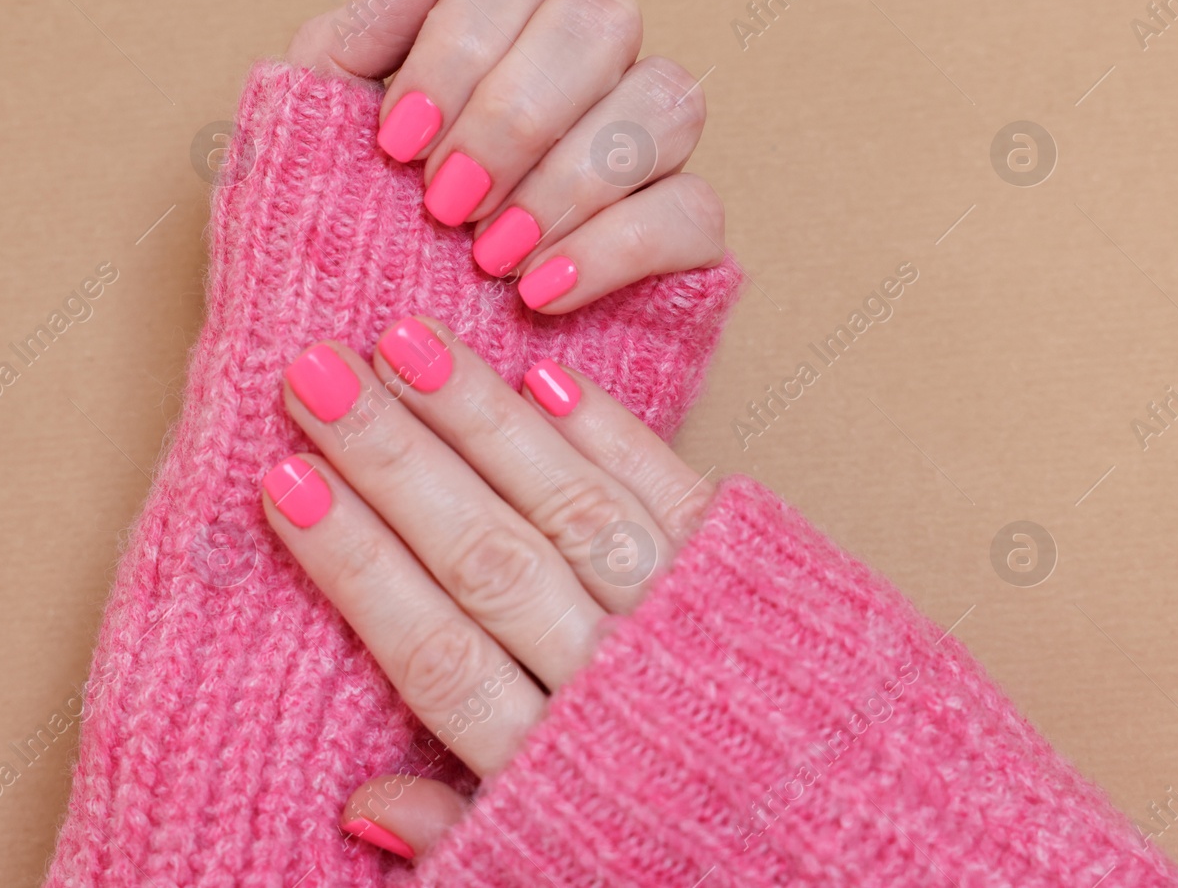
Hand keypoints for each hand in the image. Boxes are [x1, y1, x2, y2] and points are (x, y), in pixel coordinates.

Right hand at [258, 317, 717, 859]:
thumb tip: (359, 806)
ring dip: (483, 420)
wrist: (892, 851)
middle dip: (394, 462)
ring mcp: (695, 621)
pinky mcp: (762, 577)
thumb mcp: (567, 870)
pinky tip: (543, 370)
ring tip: (406, 342)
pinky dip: (610, 431)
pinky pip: (675, 493)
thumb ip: (465, 834)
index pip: (434, 654)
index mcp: (560, 770)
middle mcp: (622, 686)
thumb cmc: (702, 854)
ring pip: (570, 508)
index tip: (285, 480)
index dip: (356, 567)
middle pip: (488, 560)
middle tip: (317, 372)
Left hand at [284, 0, 724, 313]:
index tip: (396, 145)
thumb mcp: (314, 133)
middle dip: (513, 117)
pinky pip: (693, 211)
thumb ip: (355, 38)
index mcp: (497, 23)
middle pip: (600, 19)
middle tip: (444, 204)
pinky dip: (615, 250)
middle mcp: (586, 65)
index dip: (456, 54)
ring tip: (490, 256)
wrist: (366, 349)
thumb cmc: (336, 224)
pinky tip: (540, 291)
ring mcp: (645, 144)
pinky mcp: (681, 231)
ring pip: (666, 103)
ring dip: (569, 180)